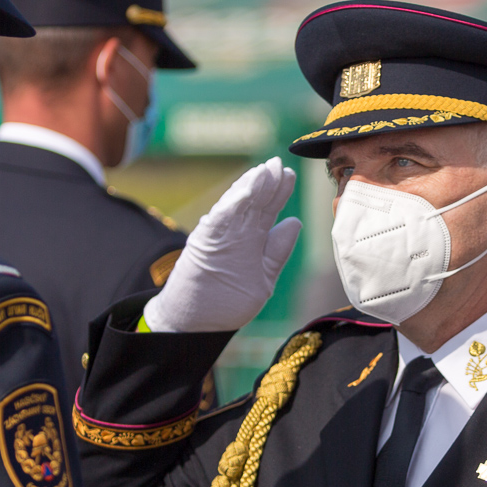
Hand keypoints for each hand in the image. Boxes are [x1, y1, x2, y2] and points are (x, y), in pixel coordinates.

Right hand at [142, 157, 300, 332]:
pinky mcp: (204, 246)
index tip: (289, 174)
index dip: (278, 192)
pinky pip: (219, 223)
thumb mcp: (262, 277)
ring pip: (237, 209)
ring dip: (250, 189)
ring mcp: (219, 240)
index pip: (266, 211)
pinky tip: (243, 192)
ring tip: (263, 171)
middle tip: (278, 164)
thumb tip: (295, 222)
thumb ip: (278, 251)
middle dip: (267, 184)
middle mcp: (234, 236)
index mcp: (249, 241)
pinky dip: (231, 207)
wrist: (191, 321)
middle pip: (254, 205)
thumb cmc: (225, 300)